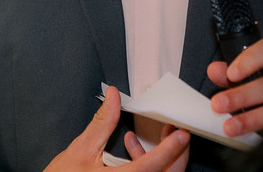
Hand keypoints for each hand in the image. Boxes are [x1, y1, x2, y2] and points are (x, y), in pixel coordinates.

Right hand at [43, 85, 189, 170]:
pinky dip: (151, 166)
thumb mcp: (80, 150)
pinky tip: (136, 150)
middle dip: (175, 152)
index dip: (170, 147)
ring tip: (163, 137)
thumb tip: (113, 97)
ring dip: (166, 160)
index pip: (153, 165)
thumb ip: (101, 123)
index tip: (182, 132)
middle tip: (176, 131)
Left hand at [207, 36, 262, 137]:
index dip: (252, 60)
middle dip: (243, 95)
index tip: (231, 74)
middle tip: (218, 103)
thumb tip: (214, 70)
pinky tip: (245, 134)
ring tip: (229, 126)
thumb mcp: (247, 71)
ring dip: (250, 119)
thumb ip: (229, 70)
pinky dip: (260, 131)